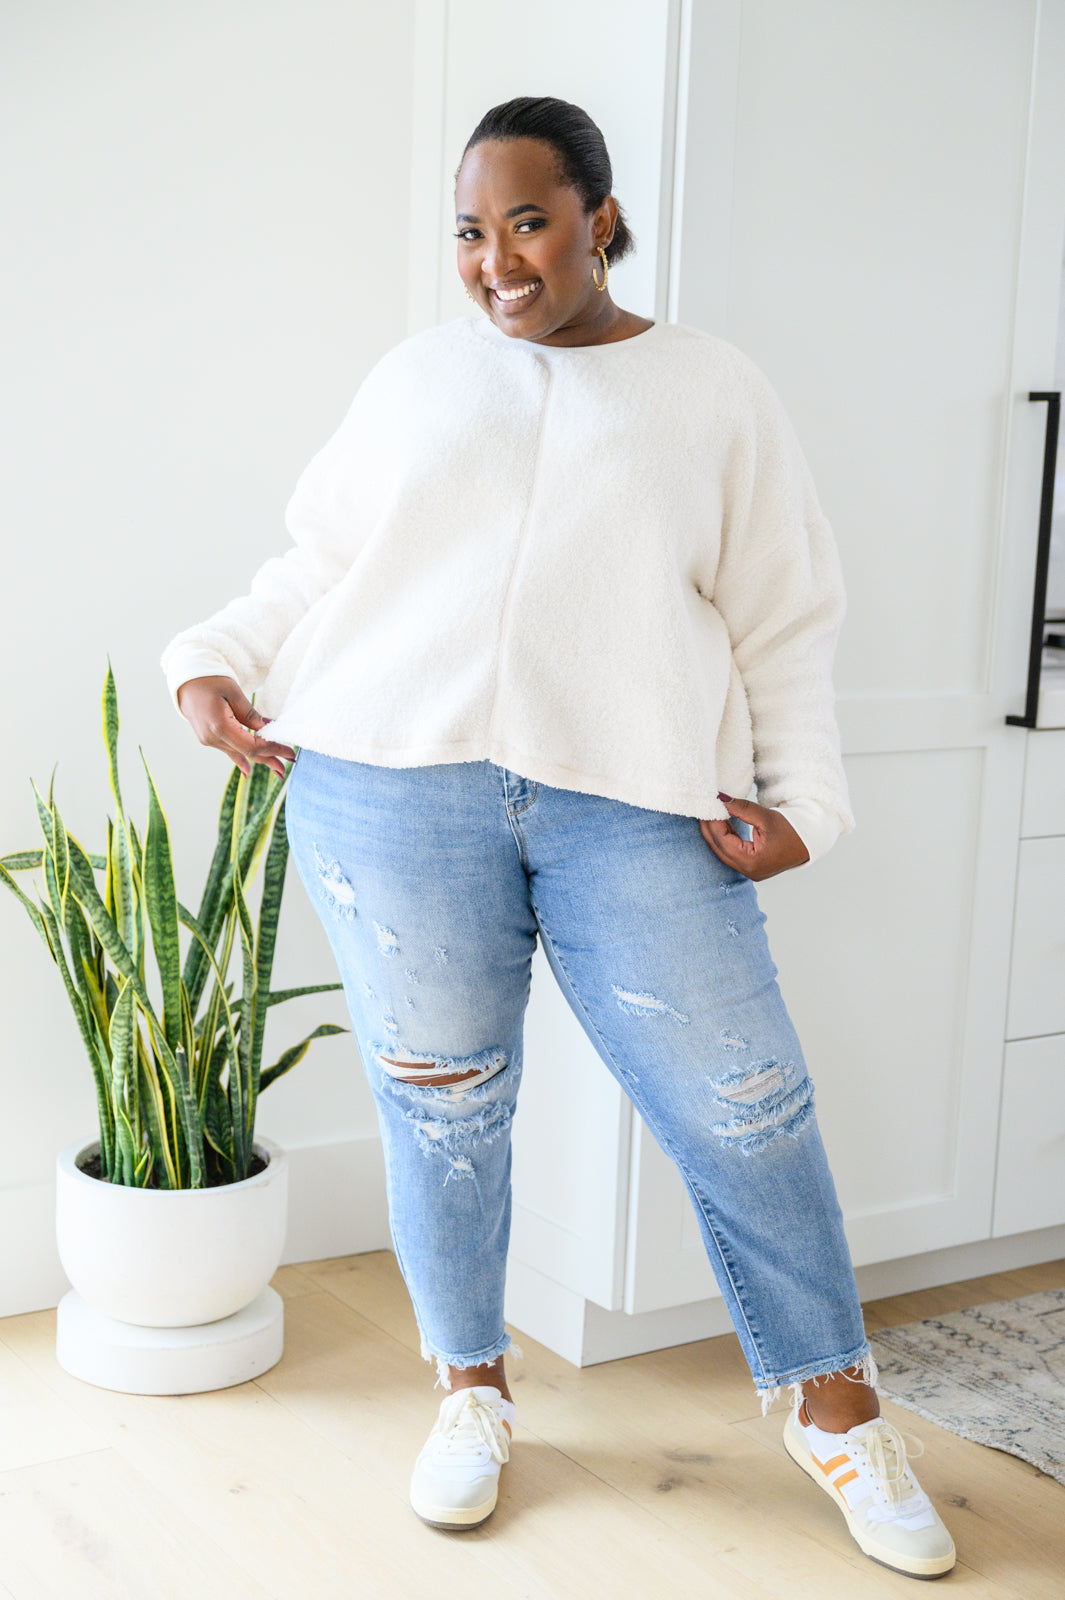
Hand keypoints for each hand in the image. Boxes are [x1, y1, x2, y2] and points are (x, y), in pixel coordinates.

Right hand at [176, 675, 295, 778]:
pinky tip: (248, 771)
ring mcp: (209, 740)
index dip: (271, 748)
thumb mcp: (234, 693)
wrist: (186, 681)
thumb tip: (267, 729)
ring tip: (278, 767)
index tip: (288, 749)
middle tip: (290, 762)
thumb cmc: (209, 680)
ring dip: (260, 759)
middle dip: (270, 758)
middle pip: (247, 753)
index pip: (251, 746)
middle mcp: (212, 737)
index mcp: (219, 726)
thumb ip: (250, 714)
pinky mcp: (208, 738)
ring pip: (240, 753)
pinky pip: (228, 751)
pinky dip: (241, 759)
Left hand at [699, 793, 809, 880]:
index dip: (713, 822)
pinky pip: (729, 852)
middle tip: (704, 809)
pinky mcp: (749, 867)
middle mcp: (748, 871)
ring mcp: (748, 871)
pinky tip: (720, 823)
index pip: (723, 841)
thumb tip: (720, 799)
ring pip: (722, 851)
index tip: (709, 806)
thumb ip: (742, 808)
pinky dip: (723, 838)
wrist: (808, 842)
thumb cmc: (792, 830)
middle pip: (719, 848)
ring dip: (715, 833)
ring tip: (710, 814)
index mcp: (752, 862)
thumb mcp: (766, 817)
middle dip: (709, 828)